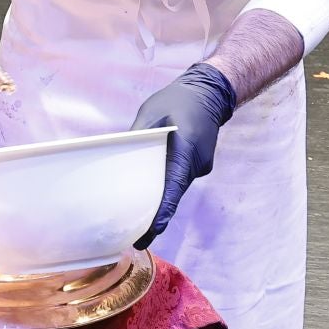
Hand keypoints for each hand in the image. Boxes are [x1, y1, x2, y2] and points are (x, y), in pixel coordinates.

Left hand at [129, 63, 237, 248]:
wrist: (210, 91)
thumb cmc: (178, 99)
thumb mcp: (151, 113)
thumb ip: (137, 136)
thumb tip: (117, 154)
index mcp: (185, 151)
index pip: (172, 189)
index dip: (161, 214)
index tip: (149, 234)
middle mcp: (196, 164)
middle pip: (173, 194)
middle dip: (156, 215)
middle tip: (136, 236)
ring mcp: (200, 166)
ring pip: (176, 187)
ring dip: (161, 199)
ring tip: (138, 216)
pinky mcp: (199, 164)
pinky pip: (180, 178)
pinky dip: (167, 184)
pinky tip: (150, 187)